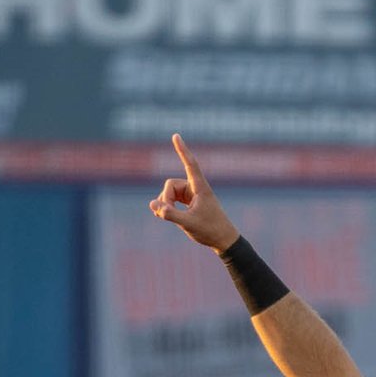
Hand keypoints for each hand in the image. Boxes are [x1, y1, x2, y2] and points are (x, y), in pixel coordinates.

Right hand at [148, 134, 240, 250]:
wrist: (222, 240)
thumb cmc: (210, 230)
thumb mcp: (188, 223)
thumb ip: (170, 214)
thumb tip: (153, 205)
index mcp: (200, 188)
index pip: (190, 165)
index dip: (182, 150)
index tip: (176, 135)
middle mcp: (194, 188)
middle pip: (170, 185)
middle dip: (164, 198)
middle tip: (164, 213)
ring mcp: (190, 195)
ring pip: (168, 193)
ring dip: (164, 204)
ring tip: (165, 217)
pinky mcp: (187, 203)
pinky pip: (170, 200)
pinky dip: (165, 207)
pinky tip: (162, 215)